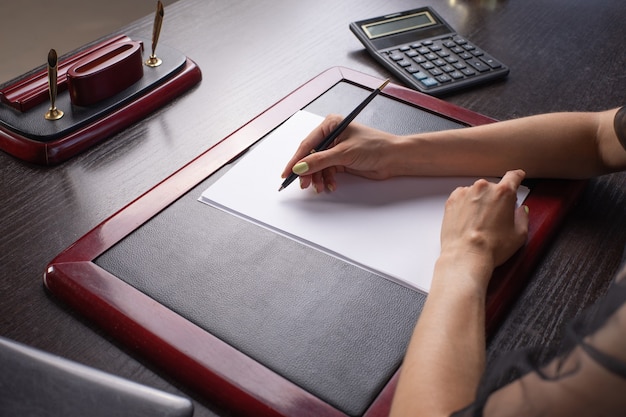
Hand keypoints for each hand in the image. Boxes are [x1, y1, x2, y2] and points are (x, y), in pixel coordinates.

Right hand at [281, 114, 400, 191]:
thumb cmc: (375, 146)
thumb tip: (300, 167)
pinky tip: (331, 185)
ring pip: (318, 166)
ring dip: (318, 178)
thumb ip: (320, 161)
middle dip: (308, 172)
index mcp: (330, 125)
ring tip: (321, 187)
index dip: (296, 160)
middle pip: (310, 156)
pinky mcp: (341, 161)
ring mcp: (336, 149)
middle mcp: (331, 135)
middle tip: (304, 184)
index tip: (288, 172)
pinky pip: (327, 171)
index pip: (307, 144)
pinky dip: (327, 180)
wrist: (394, 158)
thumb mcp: (344, 153)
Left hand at [439, 170, 529, 284]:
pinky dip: (465, 206)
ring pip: (476, 193)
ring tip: (479, 224)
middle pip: (493, 188)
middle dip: (496, 199)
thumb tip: (521, 211)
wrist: (465, 255)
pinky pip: (463, 198)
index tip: (517, 176)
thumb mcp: (519, 235)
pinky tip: (468, 222)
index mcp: (503, 192)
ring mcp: (465, 192)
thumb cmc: (491, 247)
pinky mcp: (452, 200)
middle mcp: (483, 188)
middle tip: (495, 219)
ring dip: (479, 202)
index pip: (514, 177)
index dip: (517, 177)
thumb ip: (522, 217)